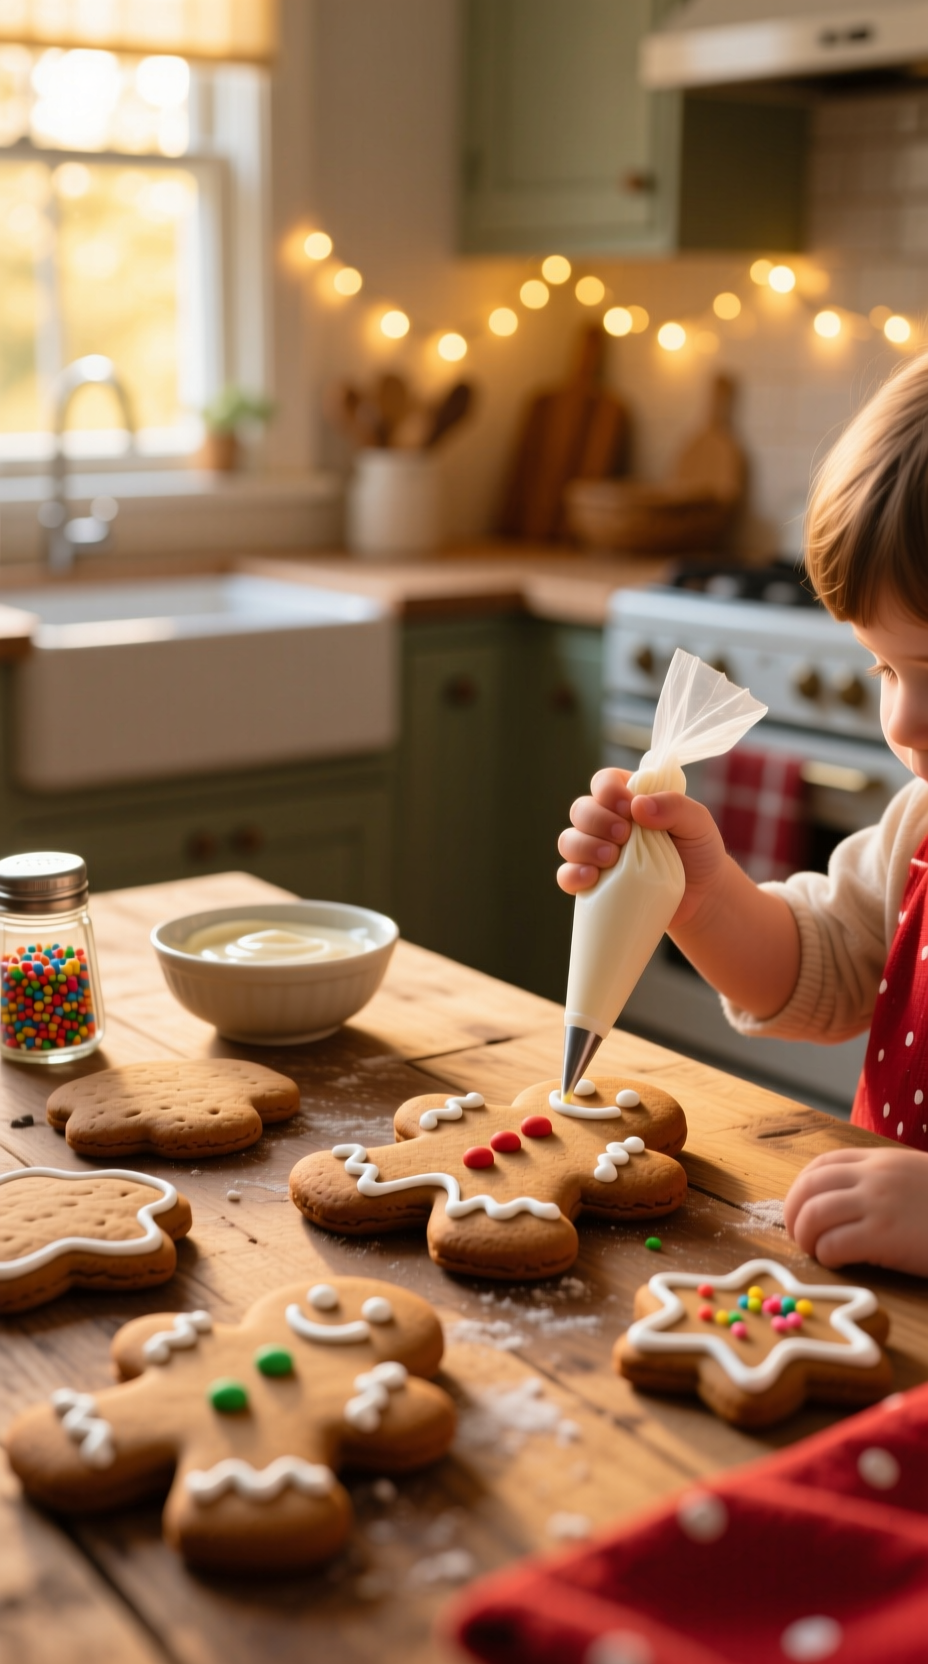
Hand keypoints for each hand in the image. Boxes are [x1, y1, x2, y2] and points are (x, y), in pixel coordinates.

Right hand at [556, 767, 727, 928]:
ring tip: (611, 858)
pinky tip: (591, 878)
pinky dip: (572, 875)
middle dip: (596, 821)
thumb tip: (638, 805)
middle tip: (623, 836)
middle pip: (580, 810)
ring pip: (568, 841)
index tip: (627, 807)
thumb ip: (674, 806)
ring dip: (584, 846)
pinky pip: (566, 876)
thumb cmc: (699, 851)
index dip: (608, 791)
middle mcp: (607, 822)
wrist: (704, 896)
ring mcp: (597, 853)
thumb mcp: (698, 822)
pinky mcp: (593, 884)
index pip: (604, 782)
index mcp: (629, 799)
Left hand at [785, 1147, 927, 1276]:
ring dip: (804, 1236)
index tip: (800, 1206)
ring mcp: (877, 1204)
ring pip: (814, 1214)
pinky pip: (835, 1243)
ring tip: (813, 1250)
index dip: (801, 1186)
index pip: (823, 1163)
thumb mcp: (914, 1175)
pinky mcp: (884, 1236)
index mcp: (880, 1160)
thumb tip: (849, 1198)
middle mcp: (873, 1176)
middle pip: (809, 1187)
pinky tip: (835, 1262)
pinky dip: (826, 1255)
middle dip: (792, 1212)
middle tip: (797, 1233)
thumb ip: (882, 1179)